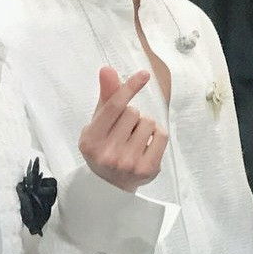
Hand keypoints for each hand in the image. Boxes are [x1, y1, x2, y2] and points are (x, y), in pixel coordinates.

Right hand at [80, 66, 167, 192]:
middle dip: (132, 116)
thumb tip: (108, 70)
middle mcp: (108, 153)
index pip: (114, 107)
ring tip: (134, 139)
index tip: (144, 74)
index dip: (129, 88)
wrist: (110, 184)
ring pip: (149, 122)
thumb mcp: (98, 124)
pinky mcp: (148, 169)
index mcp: (91, 140)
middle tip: (124, 131)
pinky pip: (161, 135)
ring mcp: (128, 163)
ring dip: (144, 125)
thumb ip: (106, 97)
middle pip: (133, 112)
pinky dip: (156, 134)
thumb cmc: (104, 147)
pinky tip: (146, 144)